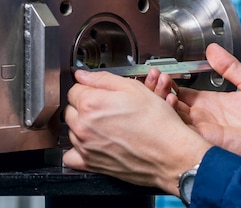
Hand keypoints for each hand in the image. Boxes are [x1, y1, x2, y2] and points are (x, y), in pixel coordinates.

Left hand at [63, 70, 211, 194]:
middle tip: (106, 107)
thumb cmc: (156, 122)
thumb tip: (83, 75)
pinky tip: (91, 143)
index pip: (75, 89)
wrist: (170, 153)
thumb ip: (103, 79)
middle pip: (71, 109)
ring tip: (106, 124)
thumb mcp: (134, 88)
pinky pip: (70, 156)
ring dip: (83, 125)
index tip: (101, 92)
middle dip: (85, 105)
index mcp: (90, 103)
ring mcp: (85, 146)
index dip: (90, 87)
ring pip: (72, 130)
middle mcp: (83, 125)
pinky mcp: (90, 164)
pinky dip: (77, 149)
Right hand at [147, 43, 240, 195]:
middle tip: (157, 75)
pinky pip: (181, 129)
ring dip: (163, 100)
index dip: (169, 81)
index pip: (180, 91)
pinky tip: (169, 101)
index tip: (161, 71)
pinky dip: (172, 116)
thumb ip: (230, 66)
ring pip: (171, 115)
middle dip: (160, 89)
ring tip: (160, 84)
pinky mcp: (204, 139)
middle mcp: (202, 116)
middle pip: (171, 102)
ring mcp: (201, 129)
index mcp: (210, 103)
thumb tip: (214, 48)